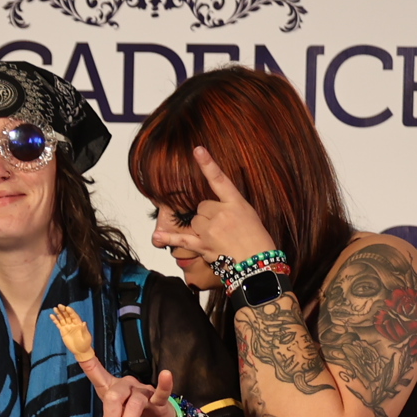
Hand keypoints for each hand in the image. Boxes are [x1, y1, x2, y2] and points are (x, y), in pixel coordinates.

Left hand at [50, 303, 179, 416]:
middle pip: (114, 395)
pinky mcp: (158, 400)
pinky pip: (161, 392)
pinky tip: (166, 374)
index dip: (86, 360)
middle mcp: (125, 385)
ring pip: (134, 404)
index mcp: (110, 389)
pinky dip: (164, 385)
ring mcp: (143, 391)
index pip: (95, 371)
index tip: (76, 342)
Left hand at [149, 147, 277, 273]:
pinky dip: (169, 239)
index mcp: (236, 203)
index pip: (219, 179)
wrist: (259, 266)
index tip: (197, 150)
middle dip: (209, 217)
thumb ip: (230, 207)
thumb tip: (210, 210)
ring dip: (201, 229)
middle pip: (202, 207)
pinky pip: (182, 239)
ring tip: (218, 240)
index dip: (208, 164)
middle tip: (225, 230)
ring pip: (195, 221)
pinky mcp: (203, 246)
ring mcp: (211, 230)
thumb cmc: (258, 242)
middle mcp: (222, 213)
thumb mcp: (250, 215)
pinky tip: (157, 236)